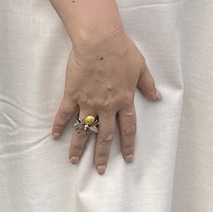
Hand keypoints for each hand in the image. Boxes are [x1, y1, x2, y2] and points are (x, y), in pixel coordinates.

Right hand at [52, 23, 159, 173]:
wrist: (99, 41)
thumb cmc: (121, 50)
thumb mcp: (140, 67)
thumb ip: (148, 84)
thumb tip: (157, 96)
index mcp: (124, 100)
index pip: (128, 129)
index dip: (128, 145)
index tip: (127, 159)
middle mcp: (107, 106)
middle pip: (105, 136)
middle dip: (102, 155)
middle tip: (99, 170)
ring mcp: (88, 102)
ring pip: (83, 129)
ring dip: (79, 147)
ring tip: (74, 161)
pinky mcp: (73, 94)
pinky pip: (65, 113)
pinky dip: (59, 125)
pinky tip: (55, 136)